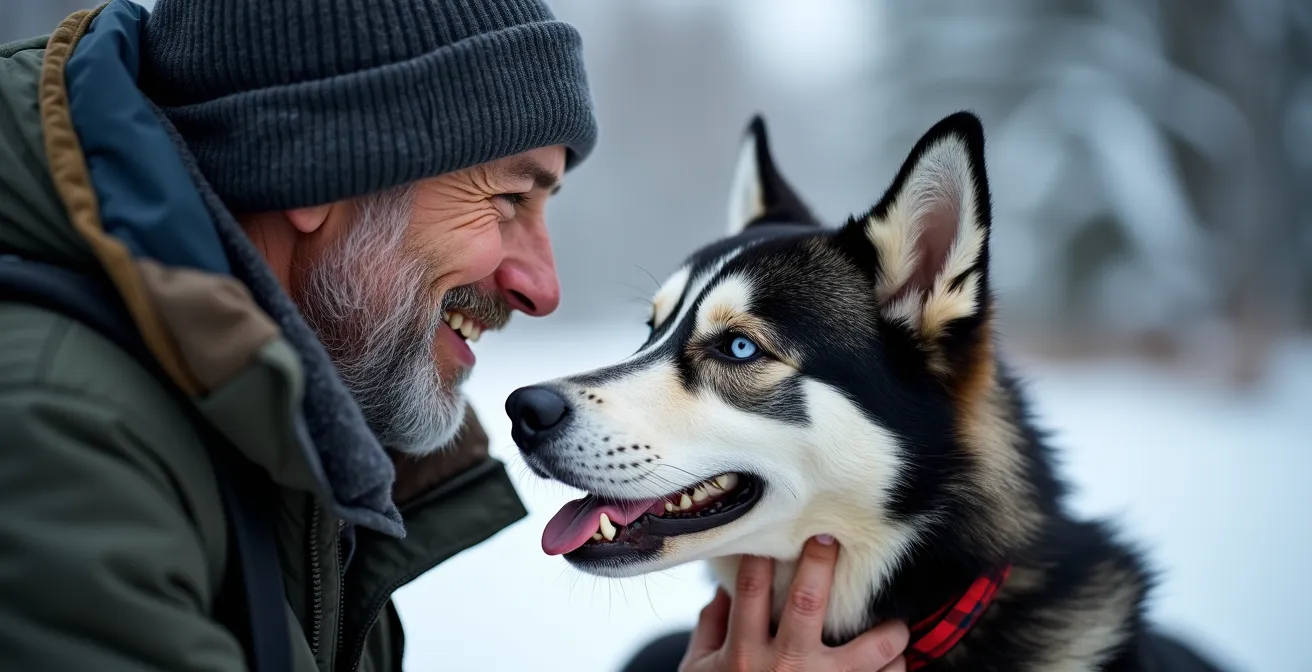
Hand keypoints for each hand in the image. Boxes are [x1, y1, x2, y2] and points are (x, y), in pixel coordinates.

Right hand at [679, 535, 909, 671]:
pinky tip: (896, 665)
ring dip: (886, 633)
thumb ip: (709, 631)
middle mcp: (781, 669)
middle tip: (830, 538)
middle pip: (808, 603)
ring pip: (866, 652)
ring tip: (896, 624)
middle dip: (821, 564)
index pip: (751, 589)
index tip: (776, 531)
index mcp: (743, 655)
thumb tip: (720, 592)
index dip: (763, 555)